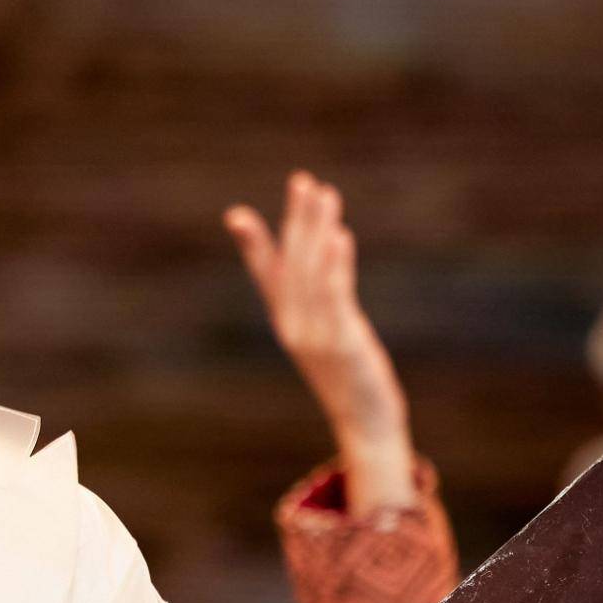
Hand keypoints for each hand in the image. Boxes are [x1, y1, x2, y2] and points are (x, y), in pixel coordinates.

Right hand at [224, 169, 415, 516]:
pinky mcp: (341, 342)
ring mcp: (314, 335)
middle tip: (303, 180)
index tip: (237, 215)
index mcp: (287, 322)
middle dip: (298, 220)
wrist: (364, 422)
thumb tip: (324, 272)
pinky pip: (335, 296)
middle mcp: (293, 325)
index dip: (254, 244)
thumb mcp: (330, 336)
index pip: (268, 275)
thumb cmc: (349, 377)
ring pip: (313, 272)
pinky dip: (335, 264)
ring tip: (324, 194)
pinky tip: (339, 235)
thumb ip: (323, 302)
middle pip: (293, 263)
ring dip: (317, 230)